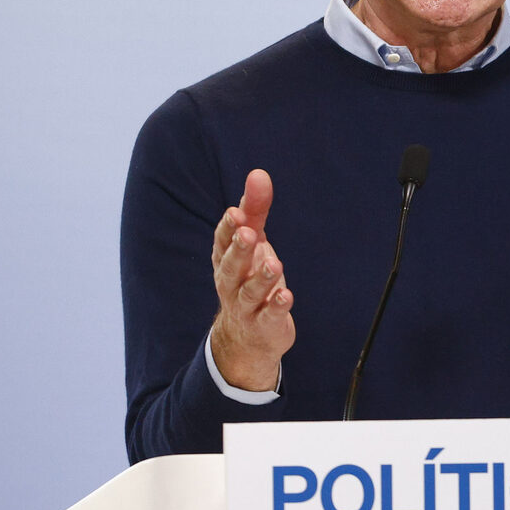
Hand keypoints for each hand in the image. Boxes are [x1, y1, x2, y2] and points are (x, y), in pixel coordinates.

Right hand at [208, 169, 294, 390]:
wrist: (247, 335)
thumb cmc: (249, 277)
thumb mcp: (254, 243)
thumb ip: (255, 210)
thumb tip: (259, 174)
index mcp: (226, 259)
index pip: (222, 242)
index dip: (228, 228)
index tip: (236, 213)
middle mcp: (231, 282)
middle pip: (232, 266)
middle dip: (239, 249)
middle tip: (249, 233)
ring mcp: (246, 305)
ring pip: (249, 292)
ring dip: (261, 277)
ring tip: (274, 263)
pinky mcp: (264, 324)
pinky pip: (269, 316)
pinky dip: (277, 306)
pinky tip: (286, 296)